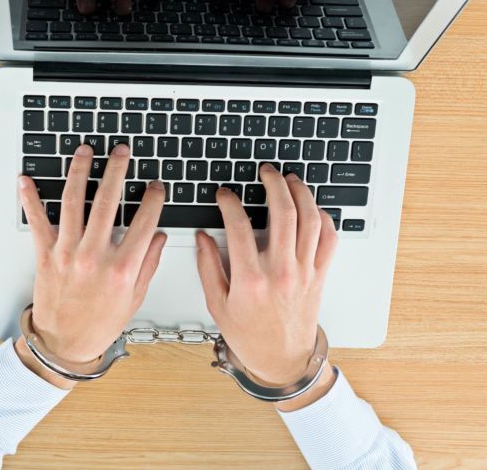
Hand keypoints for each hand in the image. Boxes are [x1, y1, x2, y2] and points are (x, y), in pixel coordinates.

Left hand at [17, 143, 166, 386]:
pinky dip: (30, 199)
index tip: (155, 186)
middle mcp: (94, 256)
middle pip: (107, 202)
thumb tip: (157, 236)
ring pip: (73, 203)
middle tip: (121, 152)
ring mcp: (68, 254)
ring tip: (85, 152)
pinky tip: (26, 180)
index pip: (144, 222)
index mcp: (122, 268)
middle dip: (116, 171)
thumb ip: (148, 264)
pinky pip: (37, 222)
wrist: (64, 344)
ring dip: (79, 172)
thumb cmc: (99, 324)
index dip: (152, 199)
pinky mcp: (46, 256)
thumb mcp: (134, 298)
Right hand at [196, 163, 336, 387]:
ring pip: (310, 220)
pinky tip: (311, 207)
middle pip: (283, 213)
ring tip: (290, 180)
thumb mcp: (217, 304)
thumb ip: (208, 267)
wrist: (282, 359)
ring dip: (301, 193)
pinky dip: (323, 218)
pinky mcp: (319, 275)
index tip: (224, 195)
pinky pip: (328, 239)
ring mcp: (304, 272)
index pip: (238, 225)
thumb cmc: (249, 335)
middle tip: (265, 172)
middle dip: (273, 184)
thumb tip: (203, 237)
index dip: (229, 203)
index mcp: (250, 279)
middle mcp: (281, 271)